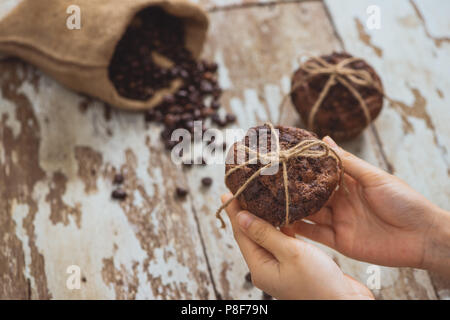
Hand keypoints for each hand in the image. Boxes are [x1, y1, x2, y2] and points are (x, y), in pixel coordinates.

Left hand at [222, 194, 373, 299]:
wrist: (346, 304)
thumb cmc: (320, 284)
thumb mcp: (291, 253)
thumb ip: (265, 234)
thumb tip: (241, 217)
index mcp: (260, 268)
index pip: (241, 234)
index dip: (235, 212)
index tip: (228, 193)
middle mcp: (267, 268)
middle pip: (251, 235)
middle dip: (247, 213)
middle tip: (243, 192)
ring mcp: (280, 268)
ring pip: (267, 237)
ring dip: (265, 218)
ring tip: (261, 198)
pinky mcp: (294, 266)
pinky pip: (282, 243)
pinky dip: (281, 228)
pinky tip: (284, 215)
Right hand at [283, 136, 445, 271]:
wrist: (421, 237)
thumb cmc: (404, 201)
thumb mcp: (374, 177)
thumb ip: (348, 162)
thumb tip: (325, 139)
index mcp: (349, 183)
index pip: (320, 173)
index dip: (303, 168)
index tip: (283, 160)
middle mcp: (340, 201)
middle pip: (311, 194)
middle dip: (292, 189)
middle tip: (268, 182)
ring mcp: (338, 221)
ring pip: (309, 214)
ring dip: (291, 209)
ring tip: (269, 202)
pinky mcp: (338, 240)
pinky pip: (314, 235)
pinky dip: (298, 230)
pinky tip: (281, 223)